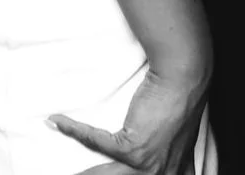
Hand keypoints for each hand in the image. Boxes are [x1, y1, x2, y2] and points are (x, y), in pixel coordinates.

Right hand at [50, 62, 208, 173]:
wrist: (182, 78)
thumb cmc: (183, 99)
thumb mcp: (185, 138)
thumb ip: (176, 155)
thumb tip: (176, 162)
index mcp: (176, 173)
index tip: (99, 172)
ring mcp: (146, 165)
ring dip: (84, 174)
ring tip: (68, 172)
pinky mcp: (132, 149)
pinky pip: (95, 142)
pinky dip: (74, 129)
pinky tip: (58, 121)